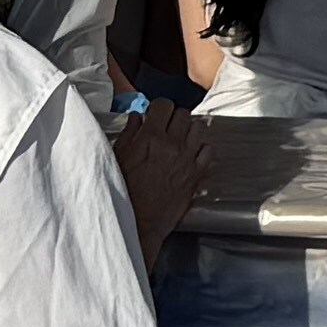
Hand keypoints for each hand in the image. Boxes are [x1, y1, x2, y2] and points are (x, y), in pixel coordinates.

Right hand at [109, 103, 209, 250]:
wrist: (139, 222)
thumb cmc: (124, 192)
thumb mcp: (118, 157)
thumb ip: (129, 133)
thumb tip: (138, 117)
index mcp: (150, 137)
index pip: (164, 105)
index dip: (160, 108)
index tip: (156, 115)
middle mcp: (171, 144)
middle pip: (183, 114)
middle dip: (174, 118)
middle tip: (168, 128)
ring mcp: (186, 158)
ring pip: (199, 128)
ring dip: (189, 130)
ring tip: (180, 139)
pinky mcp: (196, 174)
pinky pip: (208, 150)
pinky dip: (202, 148)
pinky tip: (192, 154)